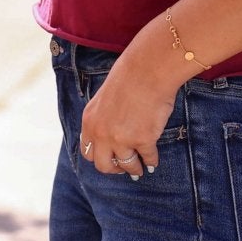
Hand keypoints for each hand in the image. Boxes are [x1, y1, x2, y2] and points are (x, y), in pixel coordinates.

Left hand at [79, 54, 177, 178]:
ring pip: (126, 166)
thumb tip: (110, 136)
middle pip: (103, 165)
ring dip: (134, 169)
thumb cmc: (129, 78)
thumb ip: (102, 119)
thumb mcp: (103, 99)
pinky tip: (153, 161)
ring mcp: (122, 140)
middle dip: (114, 169)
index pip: (88, 151)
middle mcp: (102, 134)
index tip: (109, 158)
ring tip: (140, 169)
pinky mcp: (143, 141)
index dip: (99, 157)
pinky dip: (151, 161)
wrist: (147, 71)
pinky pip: (148, 158)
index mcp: (90, 122)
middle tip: (123, 168)